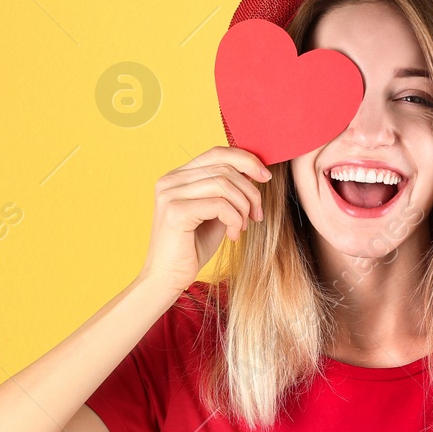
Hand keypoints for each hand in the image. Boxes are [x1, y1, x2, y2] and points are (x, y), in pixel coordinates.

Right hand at [137, 145, 270, 299]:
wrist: (167, 278)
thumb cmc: (191, 248)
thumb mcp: (215, 213)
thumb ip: (227, 192)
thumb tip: (253, 172)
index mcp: (177, 176)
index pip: (217, 152)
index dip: (246, 160)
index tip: (266, 176)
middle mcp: (170, 180)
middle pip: (224, 167)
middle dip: (250, 190)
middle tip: (257, 214)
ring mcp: (170, 194)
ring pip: (224, 184)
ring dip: (243, 207)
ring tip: (244, 226)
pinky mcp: (175, 212)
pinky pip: (219, 204)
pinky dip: (235, 219)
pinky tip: (233, 235)